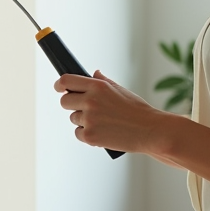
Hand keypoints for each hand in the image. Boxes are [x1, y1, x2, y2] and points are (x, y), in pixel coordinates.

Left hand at [53, 70, 171, 154]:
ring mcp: (89, 119)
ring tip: (103, 122)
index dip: (59, 84)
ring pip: (73, 118)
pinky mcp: (89, 136)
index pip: (66, 80)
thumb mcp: (121, 90)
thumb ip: (103, 82)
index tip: (59, 88)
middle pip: (65, 101)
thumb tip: (93, 74)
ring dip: (82, 121)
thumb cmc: (138, 110)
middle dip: (72, 104)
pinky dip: (87, 134)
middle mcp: (90, 101)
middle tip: (85, 109)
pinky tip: (102, 133)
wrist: (150, 131)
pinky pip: (78, 133)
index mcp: (98, 86)